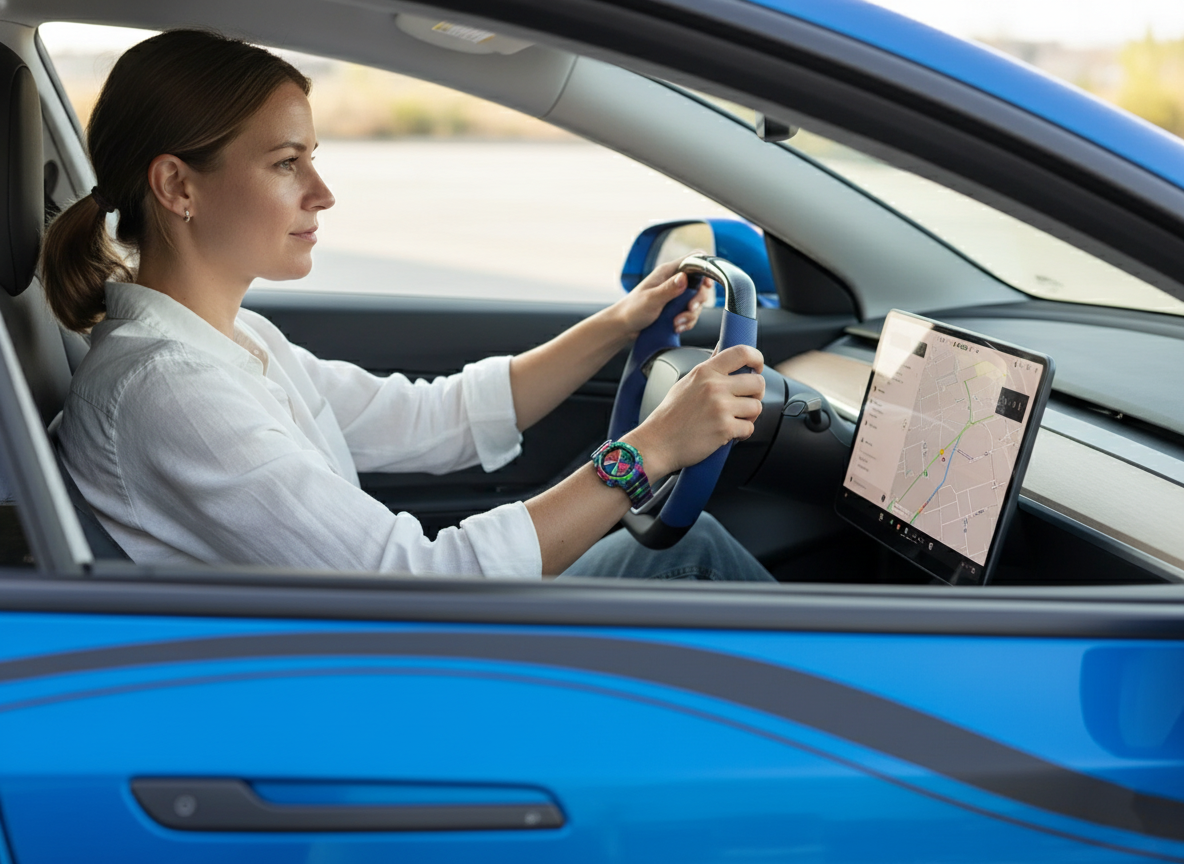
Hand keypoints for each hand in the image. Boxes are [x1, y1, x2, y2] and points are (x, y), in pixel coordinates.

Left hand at [612, 255, 715, 338]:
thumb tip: (684, 277)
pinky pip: (690, 314)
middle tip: (689, 309)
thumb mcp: (651, 299)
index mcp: (668, 272)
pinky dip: (687, 322)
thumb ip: (668, 289)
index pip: (694, 260)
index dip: (706, 269)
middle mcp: (674, 281)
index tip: (706, 284)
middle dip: (698, 299)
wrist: (623, 327)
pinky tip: (677, 327)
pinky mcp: (676, 308)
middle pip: (700, 284)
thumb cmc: (632, 309)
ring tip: (677, 323)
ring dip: (691, 315)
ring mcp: (676, 295)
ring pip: (696, 302)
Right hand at [626, 345, 764, 478]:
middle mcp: (714, 386)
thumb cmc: (670, 416)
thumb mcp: (686, 382)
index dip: (757, 358)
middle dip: (755, 394)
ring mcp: (721, 407)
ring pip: (756, 407)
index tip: (757, 367)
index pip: (742, 352)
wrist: (657, 443)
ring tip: (732, 420)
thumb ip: (708, 368)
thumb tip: (722, 349)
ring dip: (748, 416)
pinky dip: (742, 434)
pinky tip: (727, 433)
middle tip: (744, 402)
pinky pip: (749, 428)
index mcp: (705, 371)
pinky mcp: (725, 428)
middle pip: (757, 382)